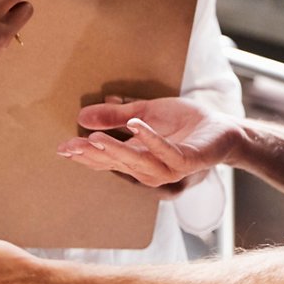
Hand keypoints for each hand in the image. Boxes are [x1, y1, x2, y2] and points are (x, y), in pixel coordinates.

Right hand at [57, 96, 242, 187]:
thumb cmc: (185, 123)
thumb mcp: (145, 113)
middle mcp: (150, 170)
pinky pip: (167, 153)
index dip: (84, 155)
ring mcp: (169, 168)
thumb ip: (116, 116)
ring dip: (117, 151)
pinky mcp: (188, 161)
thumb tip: (81, 116)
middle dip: (93, 155)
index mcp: (138, 159)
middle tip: (70, 146)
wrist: (222, 127)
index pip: (106, 160)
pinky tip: (135, 125)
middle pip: (117, 164)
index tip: (61, 148)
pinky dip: (151, 139)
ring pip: (138, 162)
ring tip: (95, 138)